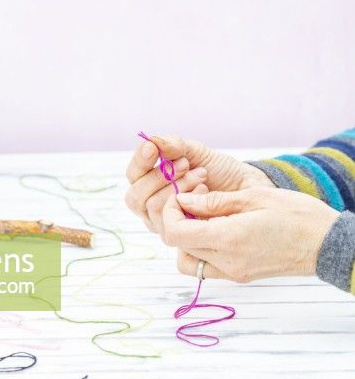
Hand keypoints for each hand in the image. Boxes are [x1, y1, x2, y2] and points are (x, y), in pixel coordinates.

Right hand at [125, 133, 273, 233]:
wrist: (246, 189)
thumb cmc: (218, 171)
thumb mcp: (196, 152)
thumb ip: (174, 146)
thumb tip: (153, 141)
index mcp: (150, 183)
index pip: (133, 175)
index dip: (140, 161)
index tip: (153, 148)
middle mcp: (152, 206)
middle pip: (136, 197)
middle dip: (159, 177)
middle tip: (186, 164)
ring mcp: (165, 224)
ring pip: (153, 209)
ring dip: (177, 188)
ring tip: (201, 175)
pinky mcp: (181, 238)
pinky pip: (171, 225)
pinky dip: (187, 204)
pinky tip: (205, 193)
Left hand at [162, 187, 337, 282]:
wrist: (325, 243)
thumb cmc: (295, 214)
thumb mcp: (252, 197)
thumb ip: (212, 202)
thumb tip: (182, 201)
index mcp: (228, 239)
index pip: (175, 233)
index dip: (169, 212)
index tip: (180, 195)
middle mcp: (226, 262)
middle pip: (178, 246)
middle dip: (177, 220)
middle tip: (193, 198)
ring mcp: (233, 273)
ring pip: (188, 261)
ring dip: (186, 238)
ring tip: (204, 215)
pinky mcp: (240, 276)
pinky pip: (207, 267)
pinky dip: (202, 249)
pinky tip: (216, 228)